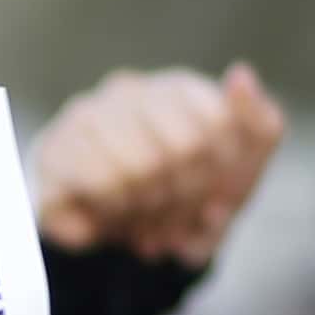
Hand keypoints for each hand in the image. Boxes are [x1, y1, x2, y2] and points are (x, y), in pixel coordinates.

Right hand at [32, 63, 286, 266]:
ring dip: (150, 210)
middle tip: (176, 220)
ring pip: (139, 167)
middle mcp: (130, 91)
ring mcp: (87, 117)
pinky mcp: (53, 151)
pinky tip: (112, 218)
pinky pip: (99, 185)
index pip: (217, 121)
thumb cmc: (185, 201)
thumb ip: (261, 126)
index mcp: (179, 89)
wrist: (117, 240)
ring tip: (145, 222)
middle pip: (182, 146)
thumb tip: (240, 74)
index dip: (220, 172)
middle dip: (186, 197)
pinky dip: (115, 214)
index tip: (213, 196)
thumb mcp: (240, 175)